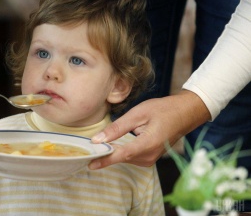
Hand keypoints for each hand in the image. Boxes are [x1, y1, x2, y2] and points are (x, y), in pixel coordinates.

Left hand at [89, 90, 210, 168]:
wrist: (184, 114)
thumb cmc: (162, 110)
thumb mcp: (138, 113)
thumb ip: (118, 127)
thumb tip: (98, 139)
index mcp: (148, 144)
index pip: (121, 155)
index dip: (104, 159)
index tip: (90, 163)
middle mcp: (150, 155)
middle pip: (122, 157)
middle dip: (105, 154)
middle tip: (88, 148)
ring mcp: (151, 159)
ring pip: (126, 158)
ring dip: (113, 152)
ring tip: (99, 145)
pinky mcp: (150, 158)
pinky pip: (131, 157)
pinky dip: (122, 151)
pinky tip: (115, 144)